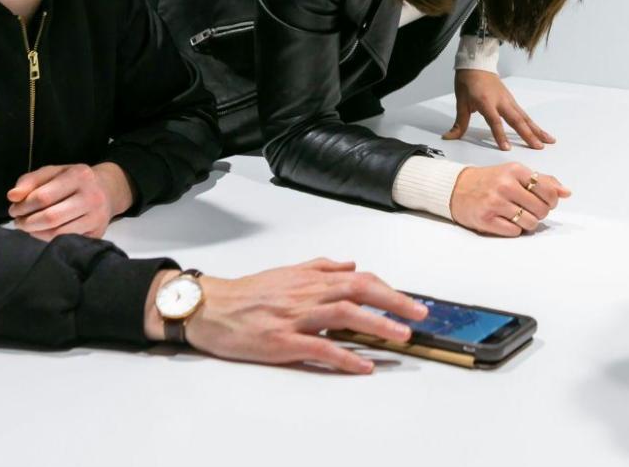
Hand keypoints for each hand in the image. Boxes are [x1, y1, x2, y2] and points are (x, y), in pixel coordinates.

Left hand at [8, 162, 132, 239]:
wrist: (107, 190)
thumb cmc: (73, 180)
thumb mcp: (52, 172)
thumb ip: (29, 181)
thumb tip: (12, 197)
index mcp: (79, 175)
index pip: (42, 196)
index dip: (23, 206)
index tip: (14, 209)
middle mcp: (92, 196)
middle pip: (50, 217)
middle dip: (27, 222)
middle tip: (18, 222)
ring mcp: (97, 217)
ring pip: (57, 233)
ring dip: (35, 233)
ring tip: (28, 227)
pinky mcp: (98, 233)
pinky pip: (66, 241)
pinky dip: (48, 239)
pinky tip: (42, 232)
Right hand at [149, 258, 430, 373]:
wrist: (209, 307)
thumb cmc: (246, 292)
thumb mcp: (286, 272)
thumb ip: (320, 267)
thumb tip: (350, 263)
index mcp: (310, 279)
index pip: (359, 278)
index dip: (388, 289)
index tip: (410, 301)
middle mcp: (307, 294)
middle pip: (359, 291)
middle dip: (394, 302)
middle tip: (419, 315)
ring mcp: (295, 317)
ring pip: (344, 315)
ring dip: (376, 325)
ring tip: (401, 336)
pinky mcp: (281, 341)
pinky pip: (318, 348)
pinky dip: (344, 356)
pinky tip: (362, 364)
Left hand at [446, 70, 553, 149]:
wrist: (477, 63)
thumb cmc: (467, 82)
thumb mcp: (461, 102)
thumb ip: (459, 123)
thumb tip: (448, 137)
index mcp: (486, 102)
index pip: (494, 121)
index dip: (500, 135)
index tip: (506, 149)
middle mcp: (501, 101)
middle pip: (516, 120)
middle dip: (528, 134)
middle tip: (538, 147)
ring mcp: (509, 100)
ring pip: (525, 117)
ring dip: (537, 130)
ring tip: (548, 141)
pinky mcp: (512, 100)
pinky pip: (524, 114)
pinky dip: (533, 124)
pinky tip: (541, 132)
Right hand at [450, 162, 570, 235]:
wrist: (456, 188)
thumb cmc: (490, 180)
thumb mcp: (515, 173)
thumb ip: (543, 181)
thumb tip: (566, 192)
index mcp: (515, 170)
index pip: (548, 191)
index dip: (552, 201)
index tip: (545, 201)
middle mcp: (505, 185)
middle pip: (541, 209)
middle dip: (539, 213)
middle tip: (529, 209)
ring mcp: (495, 202)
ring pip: (530, 223)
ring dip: (528, 223)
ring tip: (517, 215)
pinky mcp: (486, 219)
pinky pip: (515, 231)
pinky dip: (514, 229)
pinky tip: (505, 220)